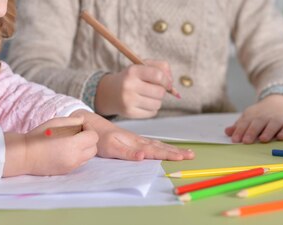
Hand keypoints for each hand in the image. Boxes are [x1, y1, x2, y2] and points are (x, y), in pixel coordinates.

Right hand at [3, 116, 97, 176]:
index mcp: (73, 144)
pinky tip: (66, 150)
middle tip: (77, 133)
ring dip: (85, 148)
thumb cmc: (38, 136)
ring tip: (71, 142)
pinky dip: (78, 156)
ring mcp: (71, 166)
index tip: (79, 126)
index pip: (94, 136)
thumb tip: (83, 120)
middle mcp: (75, 157)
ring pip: (89, 157)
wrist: (25, 156)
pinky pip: (80, 163)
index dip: (88, 129)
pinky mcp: (66, 171)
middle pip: (94, 147)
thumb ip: (73, 121)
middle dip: (89, 139)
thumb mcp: (56, 122)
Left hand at [71, 109, 193, 160]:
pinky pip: (152, 144)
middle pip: (161, 147)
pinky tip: (165, 148)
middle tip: (191, 155)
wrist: (90, 125)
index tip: (183, 157)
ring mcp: (136, 140)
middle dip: (176, 152)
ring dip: (172, 149)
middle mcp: (138, 141)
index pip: (156, 150)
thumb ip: (127, 152)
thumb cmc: (99, 138)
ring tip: (185, 152)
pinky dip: (162, 146)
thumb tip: (143, 156)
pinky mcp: (133, 140)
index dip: (169, 154)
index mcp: (135, 142)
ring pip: (158, 145)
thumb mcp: (111, 147)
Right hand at [94, 60, 172, 117]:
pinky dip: (152, 109)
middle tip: (156, 89)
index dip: (167, 81)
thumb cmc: (132, 78)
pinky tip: (144, 103)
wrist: (110, 92)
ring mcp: (128, 100)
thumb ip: (161, 67)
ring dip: (157, 101)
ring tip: (149, 96)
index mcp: (133, 71)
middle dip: (162, 91)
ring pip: (157, 104)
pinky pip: (152, 113)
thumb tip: (171, 82)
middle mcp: (129, 85)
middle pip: (160, 92)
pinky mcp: (129, 112)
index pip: (158, 75)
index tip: (167, 83)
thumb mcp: (142, 66)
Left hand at [224, 95, 282, 143]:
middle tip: (246, 141)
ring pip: (273, 124)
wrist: (282, 102)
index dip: (240, 131)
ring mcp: (280, 118)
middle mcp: (266, 115)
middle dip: (252, 131)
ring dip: (268, 132)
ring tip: (262, 139)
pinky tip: (280, 137)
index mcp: (254, 114)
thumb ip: (239, 126)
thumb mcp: (250, 117)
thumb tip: (227, 132)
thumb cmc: (262, 114)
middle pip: (258, 123)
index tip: (235, 140)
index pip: (245, 122)